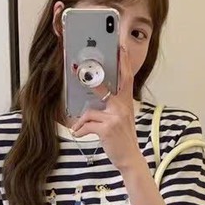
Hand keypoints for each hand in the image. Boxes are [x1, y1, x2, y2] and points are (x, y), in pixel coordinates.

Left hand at [69, 44, 141, 171]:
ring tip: (78, 129)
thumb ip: (112, 107)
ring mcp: (115, 117)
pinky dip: (80, 130)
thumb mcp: (121, 119)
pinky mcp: (107, 128)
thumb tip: (92, 102)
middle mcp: (122, 107)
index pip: (126, 77)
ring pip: (89, 111)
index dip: (123, 61)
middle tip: (75, 68)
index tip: (120, 46)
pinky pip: (87, 124)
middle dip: (88, 78)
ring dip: (81, 122)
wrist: (129, 158)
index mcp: (126, 102)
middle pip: (103, 87)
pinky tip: (79, 135)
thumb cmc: (122, 138)